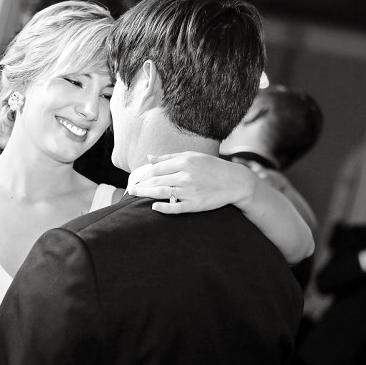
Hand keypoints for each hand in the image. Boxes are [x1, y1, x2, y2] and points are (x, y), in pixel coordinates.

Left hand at [127, 152, 254, 213]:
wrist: (235, 181)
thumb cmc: (211, 167)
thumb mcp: (192, 156)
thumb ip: (169, 158)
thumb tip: (148, 158)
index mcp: (185, 161)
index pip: (156, 169)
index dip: (144, 175)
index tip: (136, 179)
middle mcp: (186, 175)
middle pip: (156, 180)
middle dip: (141, 185)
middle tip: (131, 190)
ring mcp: (190, 190)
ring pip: (162, 192)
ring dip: (146, 194)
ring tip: (136, 195)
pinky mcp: (196, 204)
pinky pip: (176, 207)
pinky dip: (163, 208)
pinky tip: (154, 207)